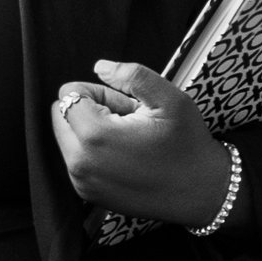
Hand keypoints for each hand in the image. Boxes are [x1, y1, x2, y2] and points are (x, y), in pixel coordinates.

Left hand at [50, 60, 234, 230]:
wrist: (201, 193)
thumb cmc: (188, 144)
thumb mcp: (169, 99)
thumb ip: (131, 75)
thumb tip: (99, 67)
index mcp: (94, 135)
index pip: (69, 93)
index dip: (98, 92)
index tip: (126, 106)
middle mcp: (79, 162)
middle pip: (60, 116)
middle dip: (88, 111)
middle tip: (126, 121)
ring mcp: (81, 181)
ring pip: (66, 137)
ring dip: (90, 132)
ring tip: (127, 139)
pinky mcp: (87, 193)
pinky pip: (75, 159)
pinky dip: (93, 152)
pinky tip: (125, 157)